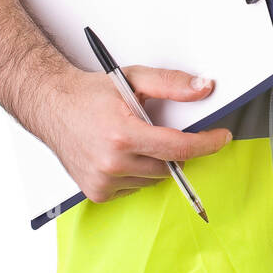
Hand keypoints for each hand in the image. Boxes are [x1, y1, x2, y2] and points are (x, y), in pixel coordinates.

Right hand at [40, 66, 231, 202]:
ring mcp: (103, 182)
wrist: (51, 106)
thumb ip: (172, 83)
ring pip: (154, 179)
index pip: (179, 148)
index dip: (206, 143)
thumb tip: (204, 88)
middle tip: (160, 130)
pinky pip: (135, 187)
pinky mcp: (98, 193)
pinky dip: (137, 173)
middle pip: (170, 166)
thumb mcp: (134, 79)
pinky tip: (122, 154)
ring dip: (155, 162)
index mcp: (122, 135)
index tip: (221, 138)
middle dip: (175, 149)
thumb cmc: (89, 95)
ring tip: (133, 139)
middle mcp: (111, 163)